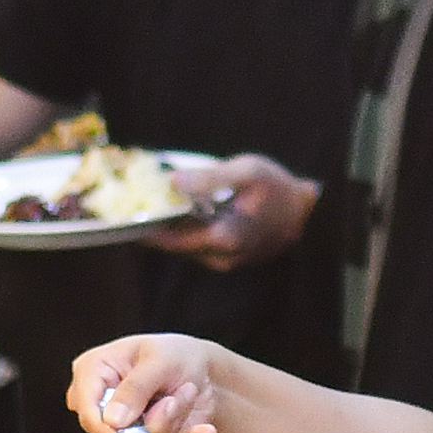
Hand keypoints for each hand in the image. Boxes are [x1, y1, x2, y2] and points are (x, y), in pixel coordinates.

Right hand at [72, 333, 232, 432]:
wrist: (202, 370)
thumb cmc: (174, 354)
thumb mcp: (159, 360)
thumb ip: (135, 388)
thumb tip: (112, 421)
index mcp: (92, 372)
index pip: (86, 409)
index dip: (105, 427)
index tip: (131, 430)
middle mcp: (100, 403)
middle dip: (152, 421)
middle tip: (175, 399)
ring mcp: (121, 426)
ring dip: (172, 422)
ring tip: (187, 392)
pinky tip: (205, 431)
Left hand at [146, 155, 316, 270]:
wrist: (309, 212)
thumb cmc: (279, 188)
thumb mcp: (246, 172)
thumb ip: (209, 177)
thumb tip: (172, 181)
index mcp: (223, 238)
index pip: (169, 239)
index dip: (144, 227)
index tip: (123, 214)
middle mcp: (221, 257)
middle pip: (174, 245)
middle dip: (154, 226)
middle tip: (131, 206)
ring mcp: (226, 261)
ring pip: (185, 247)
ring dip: (170, 228)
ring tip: (152, 205)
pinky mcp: (230, 258)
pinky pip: (198, 246)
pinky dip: (186, 230)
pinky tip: (181, 211)